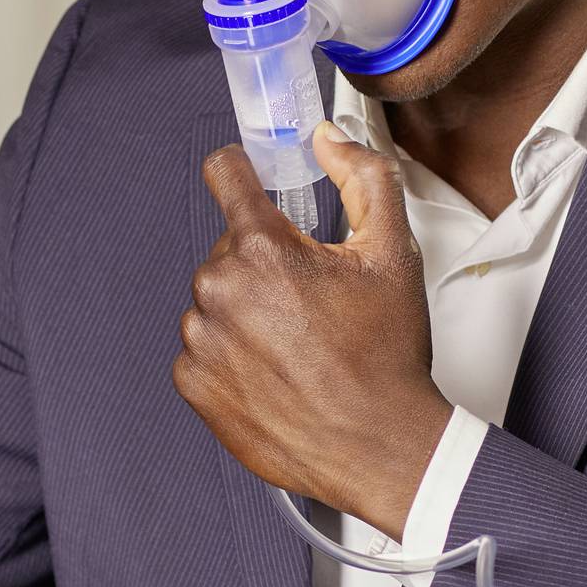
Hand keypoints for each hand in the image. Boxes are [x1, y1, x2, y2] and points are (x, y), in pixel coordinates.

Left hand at [176, 124, 452, 536]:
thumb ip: (365, 177)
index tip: (246, 177)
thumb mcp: (393, 253)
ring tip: (297, 344)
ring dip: (248, 311)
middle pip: (230, 248)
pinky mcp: (193, 383)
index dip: (241, 169)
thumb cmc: (383, 359)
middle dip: (265, 264)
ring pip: (217, 300)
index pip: (225, 174)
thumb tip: (331, 140)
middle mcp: (219, 288)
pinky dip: (233, 355)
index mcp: (262, 248)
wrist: (377, 445)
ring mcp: (200, 338)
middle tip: (310, 301)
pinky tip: (276, 372)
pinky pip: (204, 349)